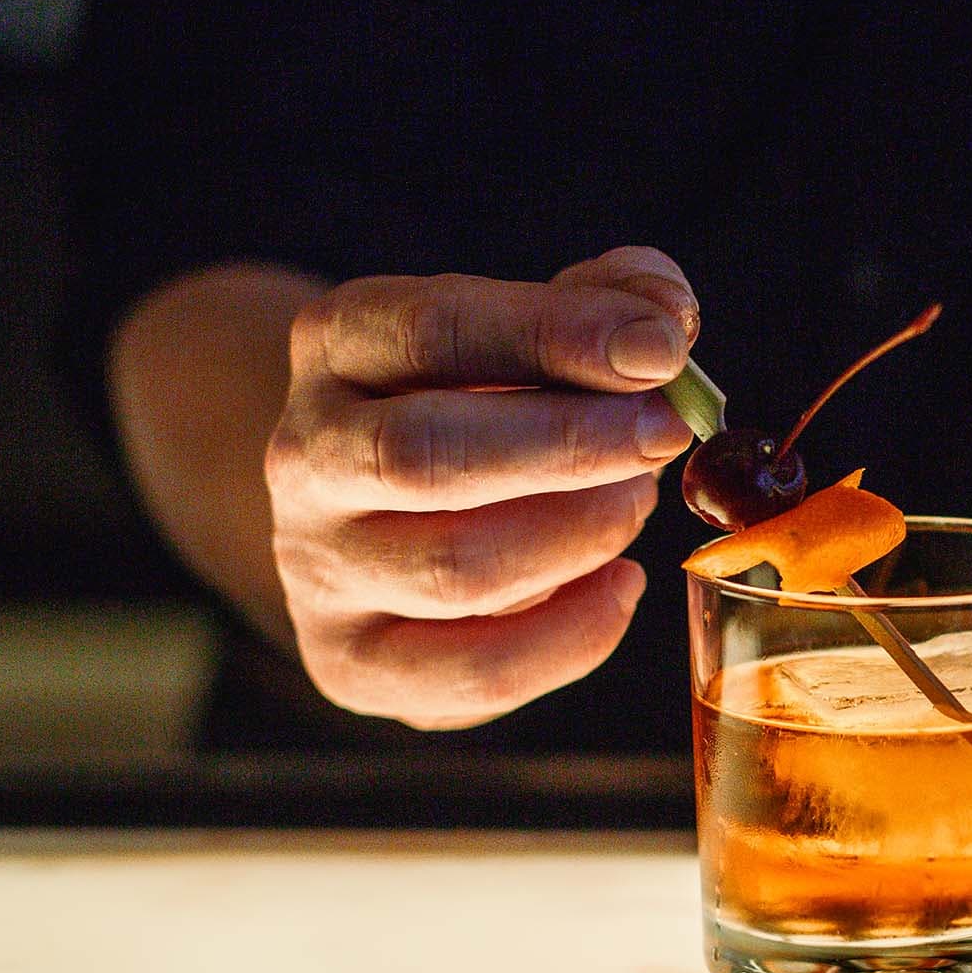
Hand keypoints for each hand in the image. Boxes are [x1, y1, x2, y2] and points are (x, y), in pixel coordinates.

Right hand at [265, 247, 698, 728]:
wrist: (373, 506)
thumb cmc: (478, 402)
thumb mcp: (526, 327)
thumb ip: (606, 300)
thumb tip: (665, 315)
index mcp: (337, 344)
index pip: (432, 329)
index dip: (553, 335)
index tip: (659, 349)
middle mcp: (305, 455)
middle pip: (424, 457)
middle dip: (570, 446)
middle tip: (666, 434)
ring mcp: (318, 568)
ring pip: (454, 569)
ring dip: (578, 535)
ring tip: (637, 502)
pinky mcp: (352, 662)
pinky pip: (474, 672)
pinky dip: (572, 635)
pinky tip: (621, 584)